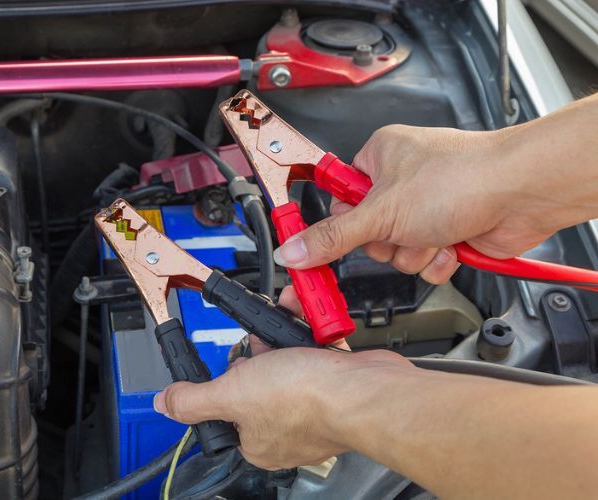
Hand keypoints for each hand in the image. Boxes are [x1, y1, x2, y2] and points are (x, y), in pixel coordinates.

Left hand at [153, 286, 411, 469]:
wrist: (366, 389)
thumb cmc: (308, 400)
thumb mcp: (232, 393)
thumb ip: (194, 400)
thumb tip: (164, 404)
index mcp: (257, 440)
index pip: (227, 410)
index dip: (226, 381)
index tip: (232, 365)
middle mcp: (285, 427)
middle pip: (257, 382)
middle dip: (257, 352)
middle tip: (259, 343)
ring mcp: (313, 406)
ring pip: (286, 363)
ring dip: (281, 337)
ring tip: (282, 326)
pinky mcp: (335, 386)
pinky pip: (313, 354)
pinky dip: (308, 335)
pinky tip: (305, 323)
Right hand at [273, 124, 583, 283]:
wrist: (523, 192)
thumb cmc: (462, 178)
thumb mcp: (381, 212)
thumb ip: (333, 236)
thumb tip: (294, 250)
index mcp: (380, 157)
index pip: (340, 196)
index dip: (340, 221)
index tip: (333, 238)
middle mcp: (404, 181)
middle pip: (369, 232)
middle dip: (387, 242)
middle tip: (398, 231)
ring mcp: (429, 207)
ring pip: (399, 252)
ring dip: (415, 252)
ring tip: (433, 233)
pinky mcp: (451, 230)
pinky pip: (426, 260)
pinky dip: (438, 260)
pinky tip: (452, 244)